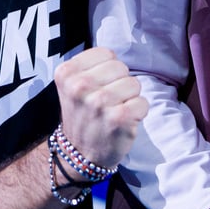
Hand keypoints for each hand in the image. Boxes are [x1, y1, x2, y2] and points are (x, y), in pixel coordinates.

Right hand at [54, 46, 147, 169]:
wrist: (79, 155)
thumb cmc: (83, 114)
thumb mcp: (72, 85)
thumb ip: (91, 66)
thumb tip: (117, 54)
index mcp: (67, 73)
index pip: (107, 53)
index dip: (108, 70)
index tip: (97, 87)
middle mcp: (79, 86)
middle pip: (122, 67)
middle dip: (120, 83)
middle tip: (107, 102)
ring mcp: (99, 103)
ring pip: (134, 83)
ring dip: (130, 98)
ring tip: (114, 112)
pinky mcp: (119, 118)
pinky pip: (143, 102)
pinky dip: (138, 112)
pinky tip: (123, 122)